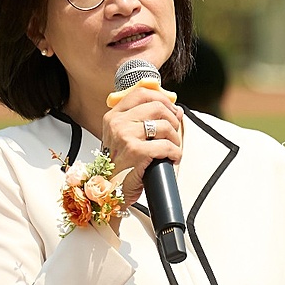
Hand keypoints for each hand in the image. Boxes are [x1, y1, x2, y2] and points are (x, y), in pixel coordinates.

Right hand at [101, 79, 182, 205]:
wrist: (109, 192)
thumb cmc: (119, 167)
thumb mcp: (125, 138)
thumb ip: (145, 120)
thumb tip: (176, 109)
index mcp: (113, 116)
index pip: (142, 93)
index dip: (162, 98)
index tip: (171, 109)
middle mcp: (117, 123)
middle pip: (157, 106)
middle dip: (173, 120)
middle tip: (174, 133)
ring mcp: (125, 136)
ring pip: (165, 125)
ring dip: (175, 138)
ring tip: (172, 148)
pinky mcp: (136, 152)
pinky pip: (166, 146)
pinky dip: (175, 153)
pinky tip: (172, 158)